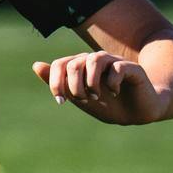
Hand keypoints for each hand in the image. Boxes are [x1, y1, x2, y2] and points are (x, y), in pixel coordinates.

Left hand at [32, 50, 168, 124]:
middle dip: (74, 87)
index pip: (60, 64)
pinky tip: (114, 93)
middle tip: (85, 100)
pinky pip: (116, 67)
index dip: (56, 83)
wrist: (137, 113)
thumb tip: (36, 64)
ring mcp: (114, 62)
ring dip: (91, 83)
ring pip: (94, 59)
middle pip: (75, 64)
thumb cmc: (108, 105)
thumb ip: (59, 83)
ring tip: (96, 96)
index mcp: (82, 66)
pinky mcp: (132, 67)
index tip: (62, 101)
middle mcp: (96, 60)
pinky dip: (111, 83)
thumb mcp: (79, 97)